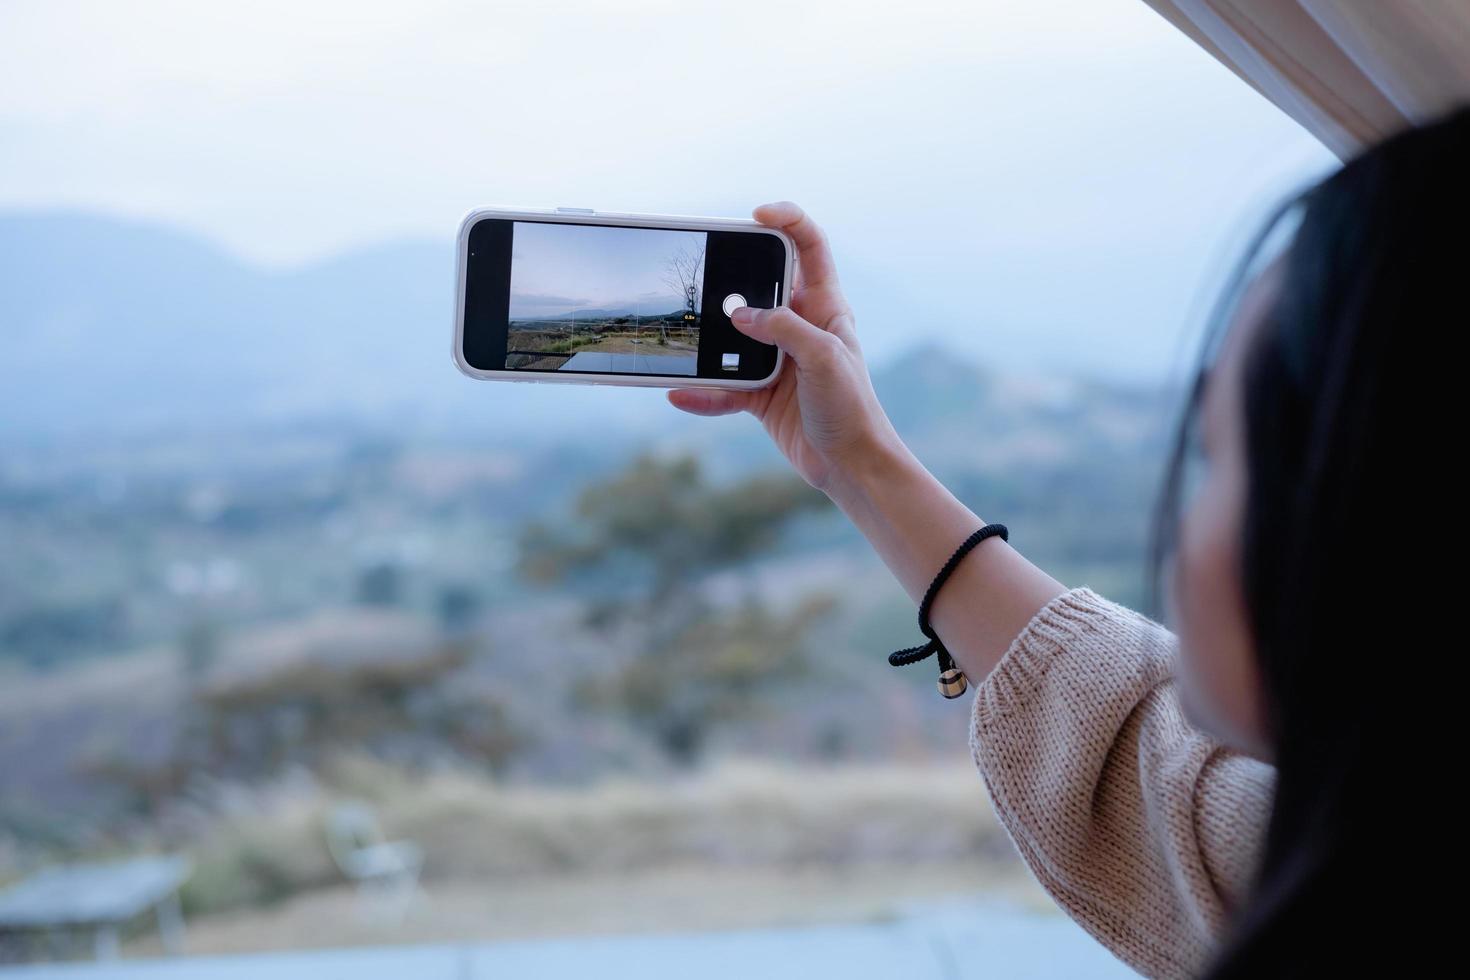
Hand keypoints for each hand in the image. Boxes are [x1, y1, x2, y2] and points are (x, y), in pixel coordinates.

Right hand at [668, 202, 900, 496]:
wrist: (850, 466)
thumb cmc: (852, 408)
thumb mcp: (823, 359)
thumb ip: (783, 328)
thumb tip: (739, 314)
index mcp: (825, 307)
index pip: (809, 247)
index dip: (788, 221)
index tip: (756, 215)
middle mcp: (799, 326)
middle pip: (758, 287)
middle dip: (731, 280)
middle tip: (704, 273)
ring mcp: (776, 359)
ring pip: (733, 337)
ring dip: (709, 340)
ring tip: (684, 338)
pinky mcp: (759, 392)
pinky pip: (723, 385)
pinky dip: (702, 392)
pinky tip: (680, 394)